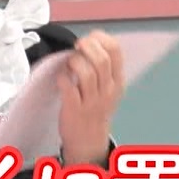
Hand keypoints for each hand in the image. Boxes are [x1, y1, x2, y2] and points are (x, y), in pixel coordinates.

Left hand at [57, 29, 123, 165]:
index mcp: (117, 80)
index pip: (116, 51)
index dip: (101, 38)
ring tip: (69, 63)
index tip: (90, 37)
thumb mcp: (109, 88)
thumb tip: (90, 41)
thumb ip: (104, 66)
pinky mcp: (75, 109)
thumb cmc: (96, 109)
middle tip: (76, 46)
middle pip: (102, 60)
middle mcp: (107, 90)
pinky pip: (69, 88)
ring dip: (74, 62)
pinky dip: (62, 78)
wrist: (89, 141)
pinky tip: (61, 77)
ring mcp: (92, 101)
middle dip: (87, 46)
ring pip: (87, 74)